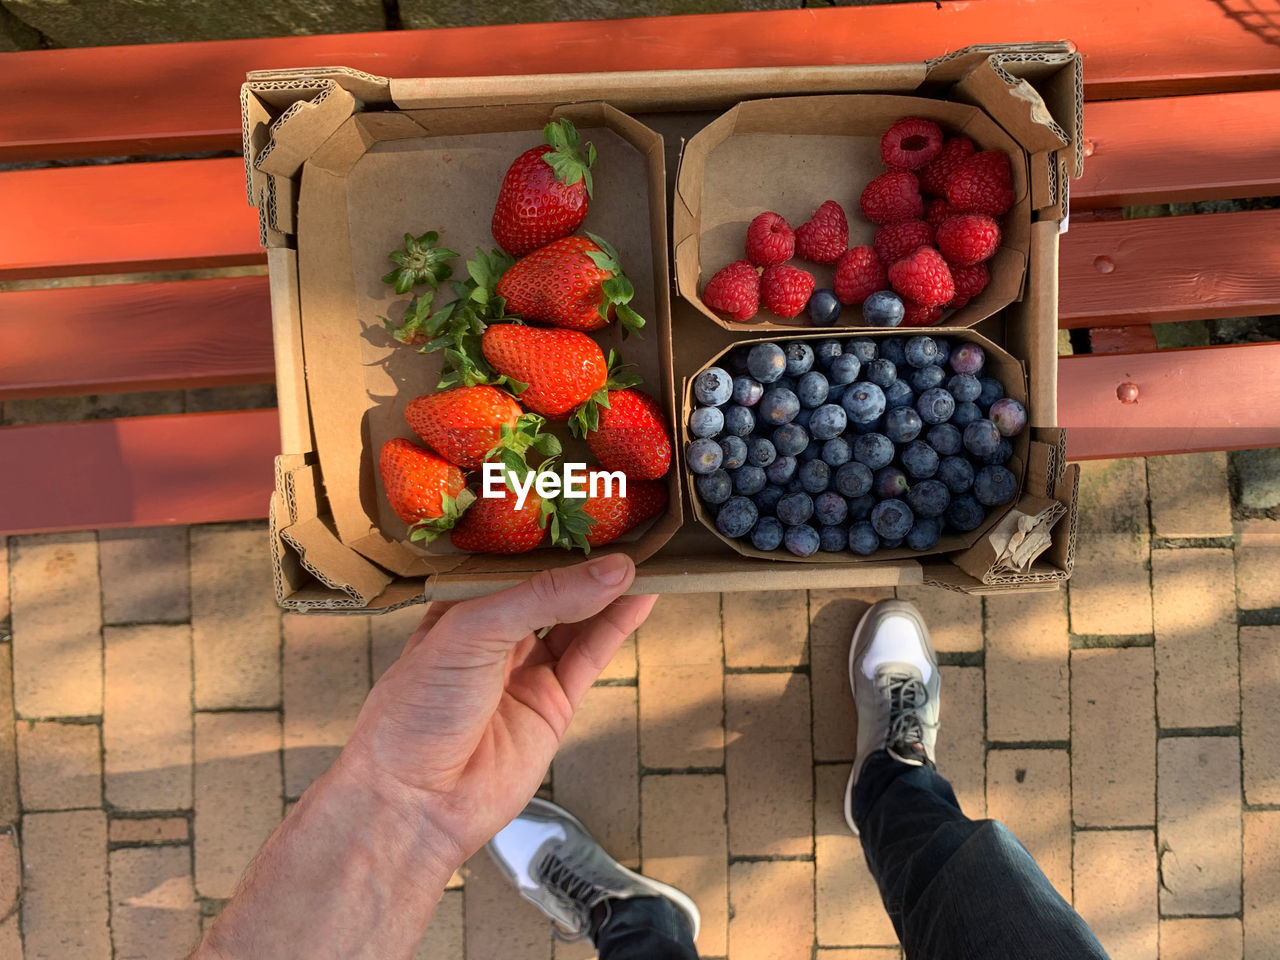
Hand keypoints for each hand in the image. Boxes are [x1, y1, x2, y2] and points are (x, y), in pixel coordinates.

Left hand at [338, 553, 655, 875]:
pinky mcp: (554, 702)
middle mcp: (493, 635)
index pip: (512, 560)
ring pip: (577, 618)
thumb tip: (612, 569)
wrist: (415, 802)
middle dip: (586, 559)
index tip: (586, 502)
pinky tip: (642, 595)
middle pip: (550, 587)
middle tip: (629, 522)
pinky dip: (618, 625)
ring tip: (649, 554)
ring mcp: (525, 669)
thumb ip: (542, 598)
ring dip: (610, 589)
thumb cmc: (416, 711)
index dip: (548, 533)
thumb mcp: (471, 633)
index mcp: (459, 608)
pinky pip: (592, 654)